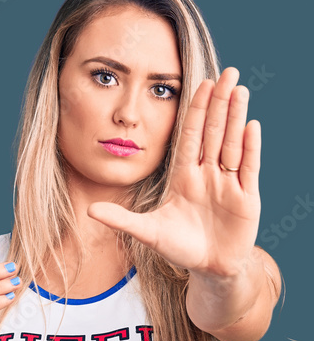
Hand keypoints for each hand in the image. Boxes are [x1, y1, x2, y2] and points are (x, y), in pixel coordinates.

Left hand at [87, 67, 261, 278]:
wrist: (208, 269)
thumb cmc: (178, 247)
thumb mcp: (146, 232)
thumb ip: (120, 220)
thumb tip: (89, 210)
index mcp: (184, 177)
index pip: (190, 137)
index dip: (195, 111)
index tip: (200, 84)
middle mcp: (207, 175)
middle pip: (214, 132)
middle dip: (219, 102)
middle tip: (227, 71)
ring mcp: (228, 185)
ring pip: (233, 143)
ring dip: (236, 116)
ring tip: (240, 88)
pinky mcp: (246, 199)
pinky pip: (248, 168)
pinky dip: (250, 147)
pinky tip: (250, 124)